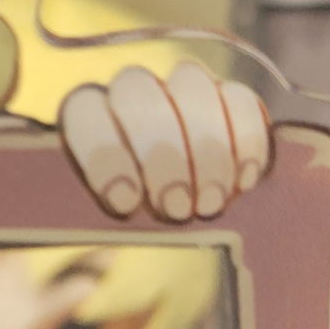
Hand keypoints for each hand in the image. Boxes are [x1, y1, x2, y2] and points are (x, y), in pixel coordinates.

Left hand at [59, 61, 271, 220]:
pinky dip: (245, 140)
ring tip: (209, 204)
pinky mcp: (227, 97)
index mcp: (88, 115)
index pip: (84, 111)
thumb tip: (91, 239)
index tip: (126, 202)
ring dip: (205, 151)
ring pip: (192, 89)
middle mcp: (131, 92)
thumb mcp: (100, 225)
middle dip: (161, 156)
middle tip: (176, 209)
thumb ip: (91, 224)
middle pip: (138, 94)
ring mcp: (180, 88)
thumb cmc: (137, 223)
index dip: (104, 156)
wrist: (183, 212)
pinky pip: (240, 99)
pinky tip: (243, 181)